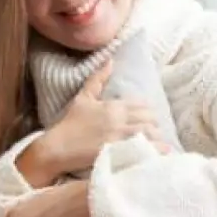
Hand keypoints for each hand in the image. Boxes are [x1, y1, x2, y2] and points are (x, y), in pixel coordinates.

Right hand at [21, 61, 171, 178]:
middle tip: (154, 134)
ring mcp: (119, 137)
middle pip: (150, 120)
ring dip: (157, 139)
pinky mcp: (117, 153)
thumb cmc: (69, 124)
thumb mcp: (83, 98)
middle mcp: (120, 120)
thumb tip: (110, 61)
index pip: (143, 106)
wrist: (57, 148)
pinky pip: (143, 150)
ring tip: (158, 145)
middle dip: (155, 126)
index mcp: (114, 106)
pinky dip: (155, 152)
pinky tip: (159, 155)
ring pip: (150, 134)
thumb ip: (98, 80)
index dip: (149, 113)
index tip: (147, 120)